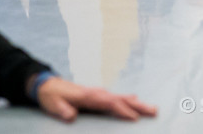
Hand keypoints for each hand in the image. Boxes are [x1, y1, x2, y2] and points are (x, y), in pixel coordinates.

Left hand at [36, 77, 156, 121]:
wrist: (48, 84)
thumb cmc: (52, 96)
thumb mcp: (53, 105)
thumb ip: (63, 110)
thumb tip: (72, 116)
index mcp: (89, 96)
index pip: (110, 104)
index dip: (123, 111)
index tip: (135, 118)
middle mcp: (98, 93)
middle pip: (122, 100)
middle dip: (139, 106)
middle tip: (154, 110)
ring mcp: (100, 93)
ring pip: (122, 98)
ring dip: (138, 103)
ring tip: (152, 108)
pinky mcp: (99, 95)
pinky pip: (118, 98)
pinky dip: (129, 99)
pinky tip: (136, 100)